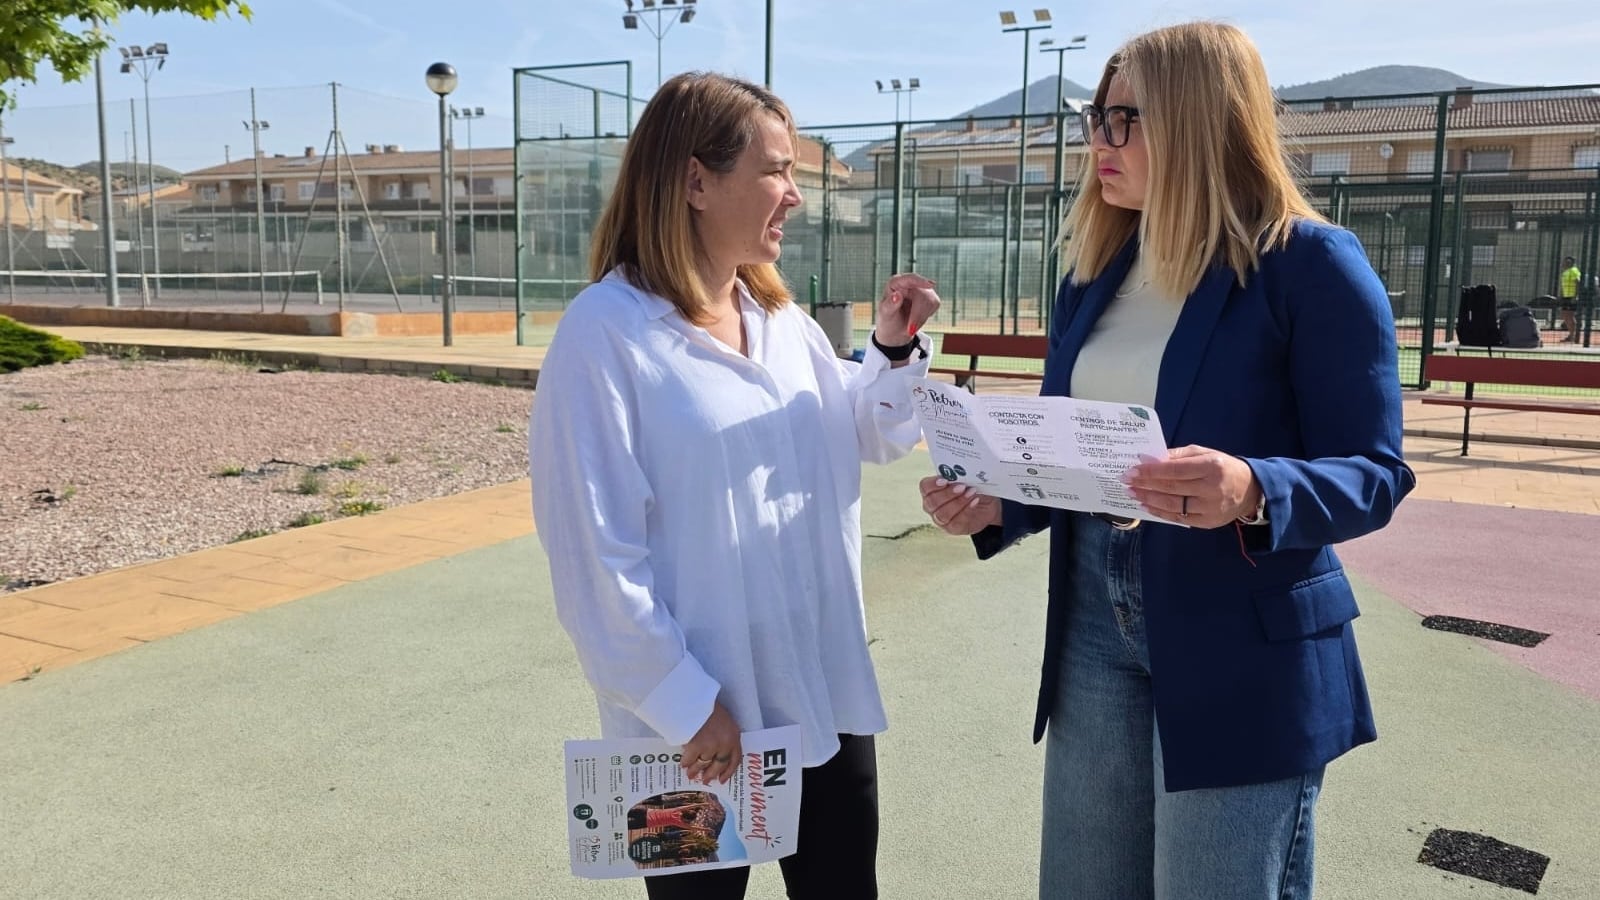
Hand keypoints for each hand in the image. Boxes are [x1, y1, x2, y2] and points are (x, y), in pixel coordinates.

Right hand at [680, 699, 741, 784]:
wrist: (694, 698)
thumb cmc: (707, 706)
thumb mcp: (723, 719)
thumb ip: (723, 735)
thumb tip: (715, 753)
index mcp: (734, 735)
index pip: (735, 759)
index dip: (728, 772)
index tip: (722, 780)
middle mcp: (725, 743)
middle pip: (719, 765)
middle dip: (711, 774)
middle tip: (705, 780)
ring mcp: (711, 746)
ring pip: (703, 764)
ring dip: (695, 771)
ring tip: (690, 774)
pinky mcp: (696, 747)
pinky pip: (690, 760)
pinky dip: (685, 762)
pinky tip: (683, 764)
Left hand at [873, 273, 940, 346]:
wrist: (895, 331)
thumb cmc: (888, 320)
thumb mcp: (885, 314)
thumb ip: (890, 305)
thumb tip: (897, 295)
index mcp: (895, 283)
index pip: (909, 279)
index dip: (920, 281)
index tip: (931, 285)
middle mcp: (908, 283)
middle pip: (922, 294)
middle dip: (918, 314)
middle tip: (910, 330)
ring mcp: (920, 289)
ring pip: (931, 299)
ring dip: (921, 317)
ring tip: (911, 326)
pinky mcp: (930, 296)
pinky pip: (935, 304)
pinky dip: (926, 316)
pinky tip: (917, 320)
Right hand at [920, 476, 1002, 534]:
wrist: (986, 504)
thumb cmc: (972, 488)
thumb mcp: (967, 478)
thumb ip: (960, 475)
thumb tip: (962, 472)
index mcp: (931, 490)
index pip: (925, 487)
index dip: (933, 484)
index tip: (945, 480)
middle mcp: (932, 506)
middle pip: (932, 502)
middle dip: (948, 494)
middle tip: (962, 486)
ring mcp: (940, 519)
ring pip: (942, 514)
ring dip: (958, 502)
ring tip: (971, 492)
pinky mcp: (952, 528)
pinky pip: (956, 522)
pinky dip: (966, 510)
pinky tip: (974, 501)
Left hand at [1122, 446, 1261, 528]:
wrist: (1250, 491)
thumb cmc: (1223, 467)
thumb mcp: (1204, 454)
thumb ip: (1178, 455)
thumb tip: (1150, 459)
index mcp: (1212, 467)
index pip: (1175, 470)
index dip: (1151, 471)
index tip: (1132, 471)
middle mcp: (1212, 489)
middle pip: (1171, 488)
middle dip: (1145, 484)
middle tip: (1125, 481)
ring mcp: (1210, 508)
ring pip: (1173, 505)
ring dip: (1149, 499)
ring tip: (1132, 493)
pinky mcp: (1208, 522)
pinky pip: (1178, 518)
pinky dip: (1160, 512)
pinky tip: (1147, 505)